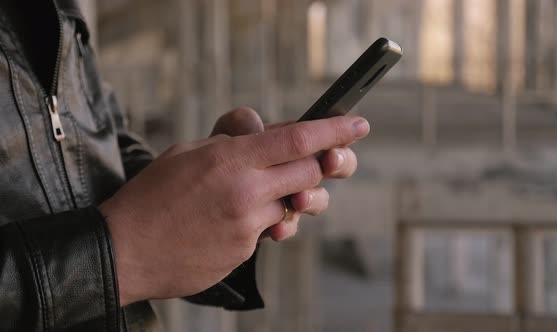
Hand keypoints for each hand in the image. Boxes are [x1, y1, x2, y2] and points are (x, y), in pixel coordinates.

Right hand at [99, 109, 369, 305]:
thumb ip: (233, 141)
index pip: (298, 138)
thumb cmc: (152, 195)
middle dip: (312, 168)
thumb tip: (267, 135)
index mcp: (231, 158)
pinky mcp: (244, 252)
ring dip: (284, 199)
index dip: (334, 130)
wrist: (124, 249)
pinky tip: (226, 222)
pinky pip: (269, 232)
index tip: (358, 125)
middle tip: (300, 165)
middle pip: (310, 173)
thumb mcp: (188, 151)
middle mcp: (246, 191)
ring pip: (293, 207)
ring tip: (253, 198)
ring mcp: (248, 226)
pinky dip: (260, 224)